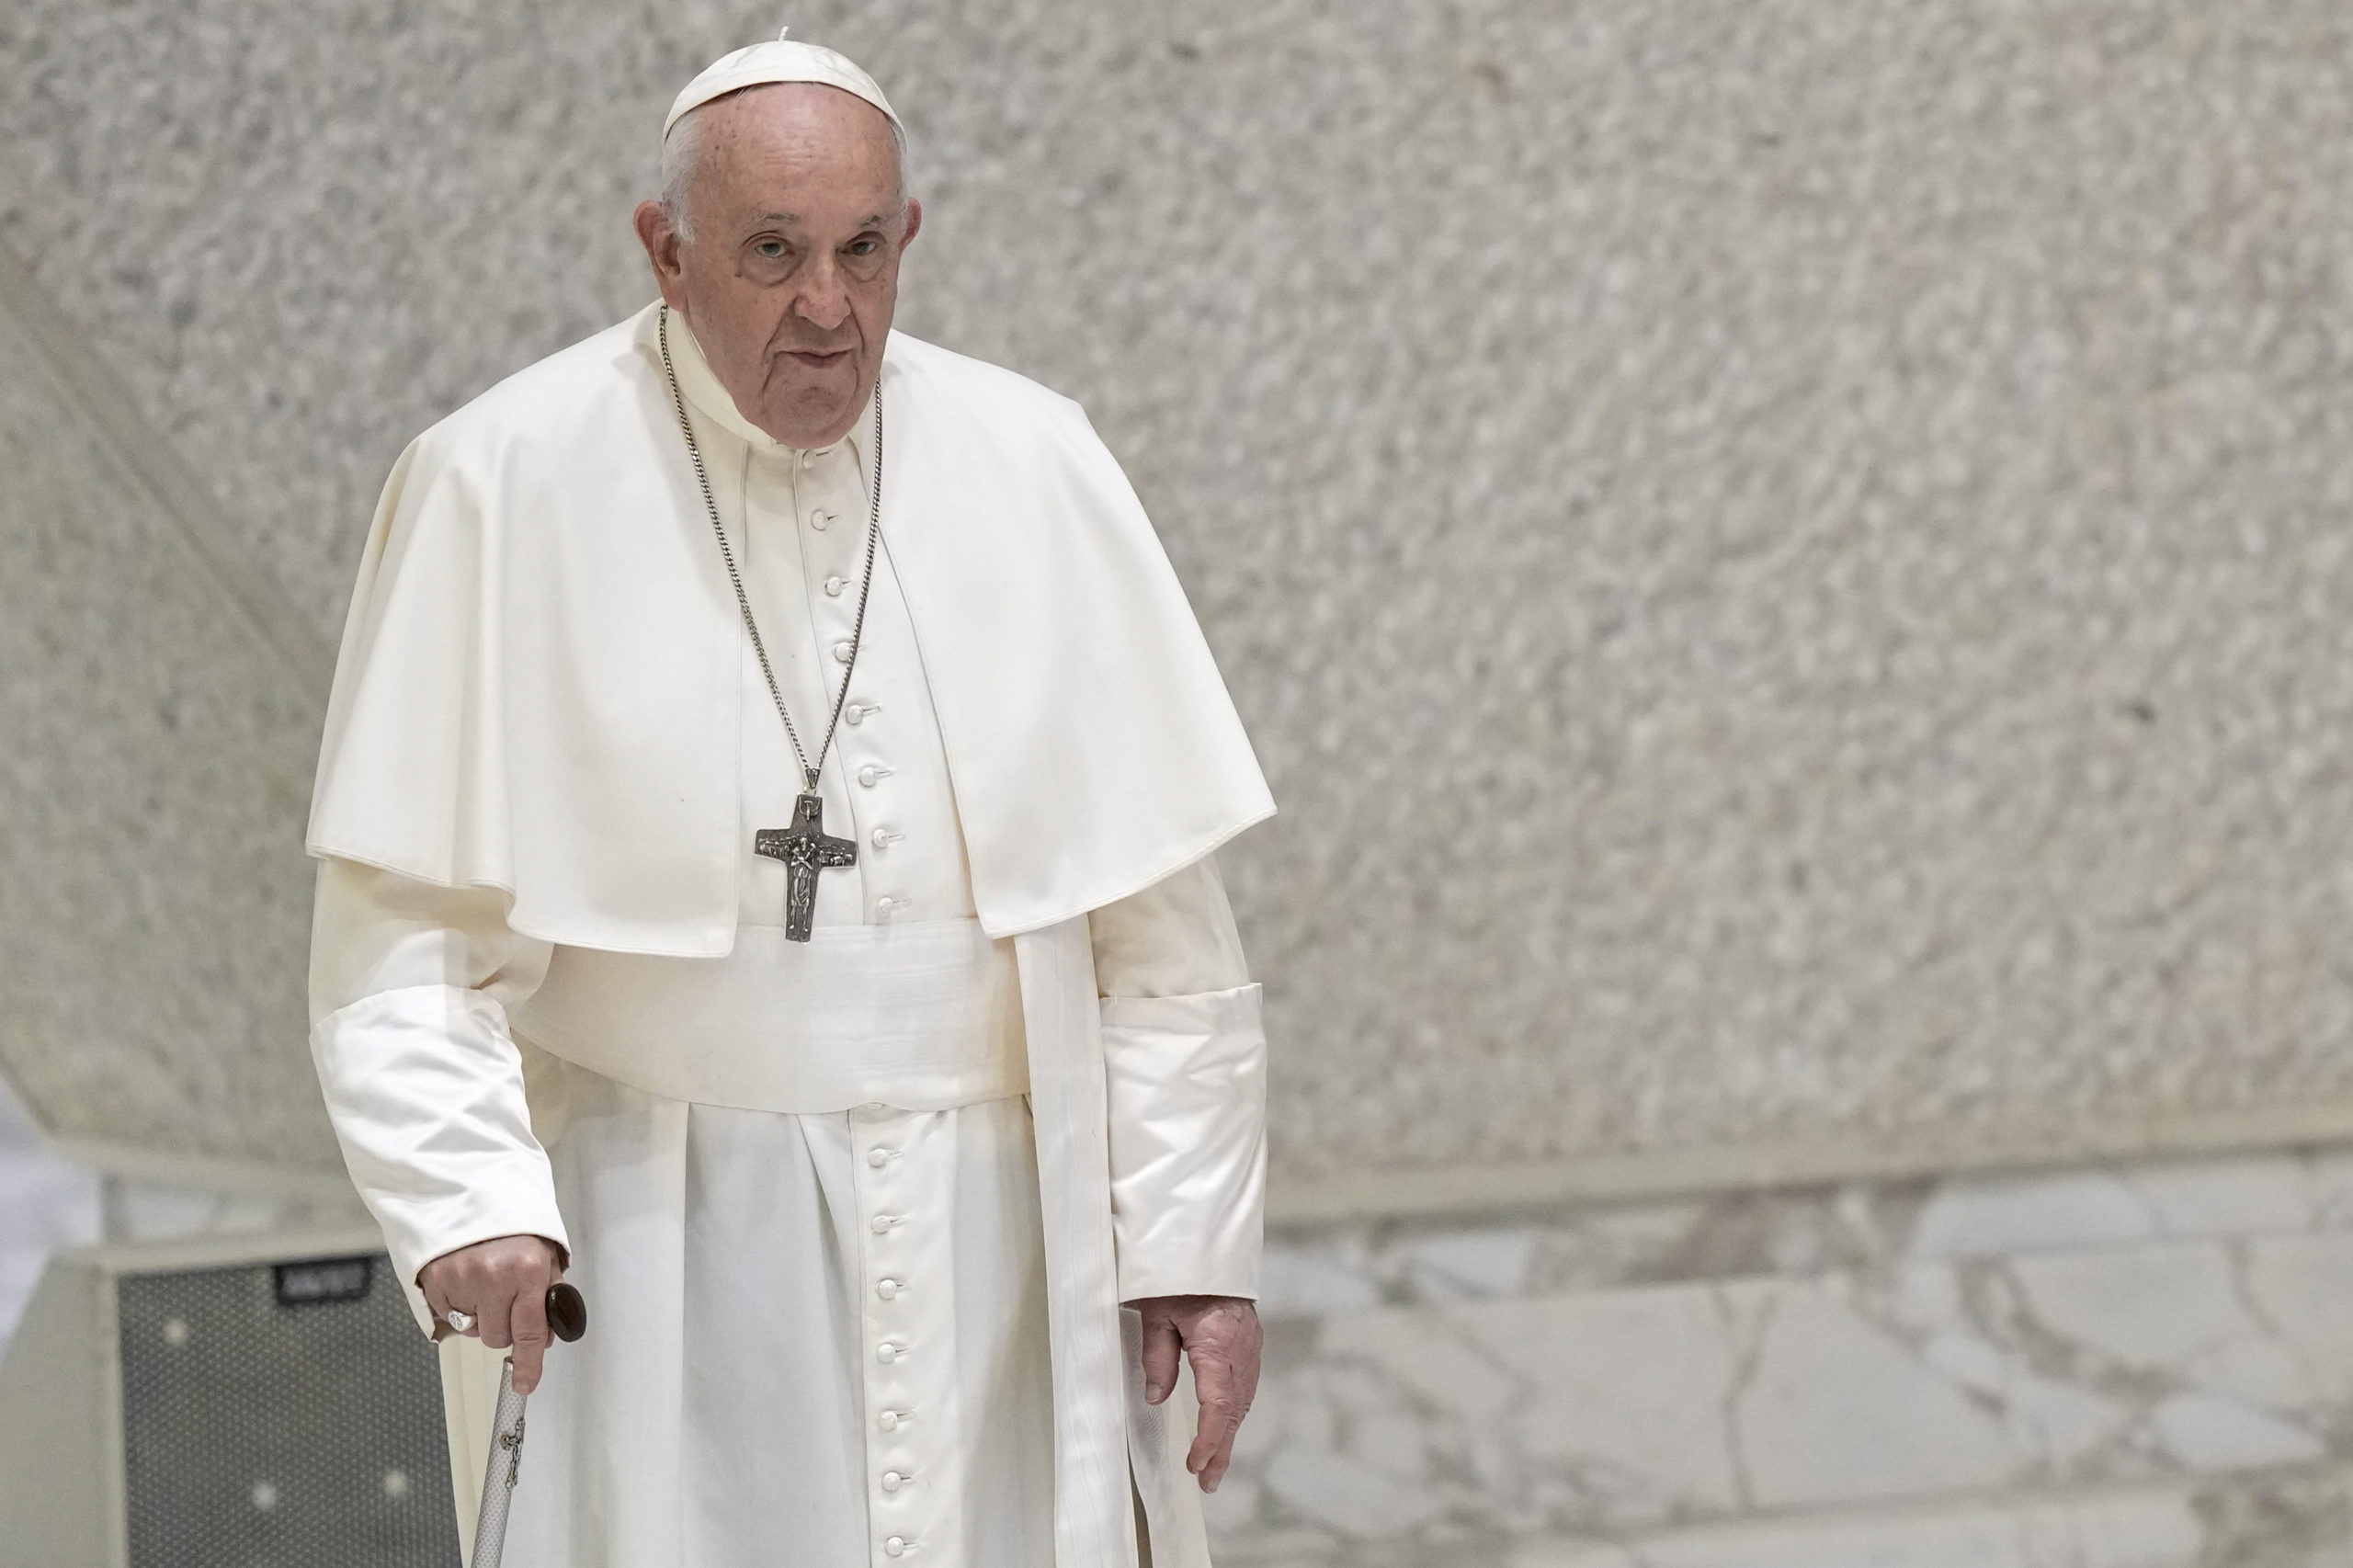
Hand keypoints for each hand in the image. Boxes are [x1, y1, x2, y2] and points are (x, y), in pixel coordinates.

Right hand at [419, 1235, 566, 1393]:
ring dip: (480, 1317)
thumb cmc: (512, 1223)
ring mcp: (461, 1280)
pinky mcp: (435, 1282)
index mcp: (528, 1269)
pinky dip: (458, 1306)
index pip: (530, 1332)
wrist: (469, 1193)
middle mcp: (494, 1277)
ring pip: (473, 1330)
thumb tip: (550, 1333)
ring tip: (484, 1284)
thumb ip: (550, 1291)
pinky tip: (465, 1281)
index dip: (529, 1363)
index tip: (525, 1383)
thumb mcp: (544, 1250)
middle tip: (506, 1298)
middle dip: (505, 1327)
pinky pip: (449, 1316)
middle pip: (498, 1337)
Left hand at [1129, 1294, 1260, 1492]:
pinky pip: (1245, 1386)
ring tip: (1213, 1466)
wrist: (1208, 1248)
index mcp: (1217, 1344)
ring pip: (1243, 1401)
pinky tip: (1224, 1427)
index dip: (1209, 1440)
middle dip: (1221, 1450)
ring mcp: (1251, 1347)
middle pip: (1234, 1411)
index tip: (1195, 1464)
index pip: (1218, 1404)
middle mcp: (1241, 1350)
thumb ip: (1157, 1358)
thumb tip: (1156, 1399)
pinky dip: (1234, 1412)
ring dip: (1228, 1435)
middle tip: (1206, 1482)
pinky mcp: (1251, 1343)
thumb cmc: (1178, 1276)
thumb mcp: (1156, 1314)